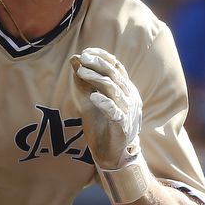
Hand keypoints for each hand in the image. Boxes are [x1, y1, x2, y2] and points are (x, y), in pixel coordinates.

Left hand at [69, 47, 141, 169]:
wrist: (111, 153)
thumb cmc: (102, 124)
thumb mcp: (90, 100)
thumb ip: (84, 82)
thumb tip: (74, 59)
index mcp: (125, 89)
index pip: (117, 67)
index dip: (103, 57)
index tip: (87, 51)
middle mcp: (129, 98)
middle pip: (115, 75)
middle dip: (99, 64)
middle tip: (83, 58)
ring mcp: (127, 112)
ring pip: (114, 90)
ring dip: (97, 79)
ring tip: (82, 73)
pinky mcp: (122, 127)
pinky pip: (115, 113)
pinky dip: (105, 104)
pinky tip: (93, 97)